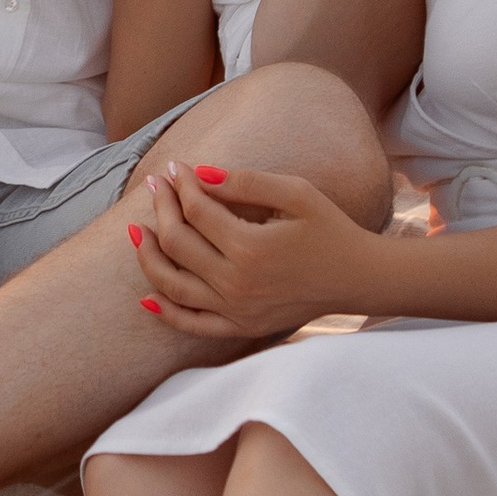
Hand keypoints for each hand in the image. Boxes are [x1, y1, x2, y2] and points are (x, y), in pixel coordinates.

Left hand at [126, 156, 377, 341]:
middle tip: (156, 185)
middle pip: (178, 242)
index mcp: (251, 247)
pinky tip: (146, 294)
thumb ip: (246, 181)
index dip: (182, 185)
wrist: (358, 278)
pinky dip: (164, 310)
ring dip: (148, 255)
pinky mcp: (240, 328)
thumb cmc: (329, 229)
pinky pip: (190, 324)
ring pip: (172, 284)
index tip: (177, 167)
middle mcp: (237, 283)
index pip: (197, 210)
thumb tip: (201, 173)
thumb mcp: (296, 193)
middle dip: (161, 208)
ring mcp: (236, 310)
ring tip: (138, 230)